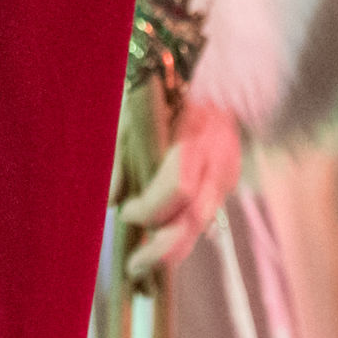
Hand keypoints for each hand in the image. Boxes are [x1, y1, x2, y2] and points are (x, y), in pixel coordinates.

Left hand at [115, 89, 244, 278]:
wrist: (208, 70)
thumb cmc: (159, 86)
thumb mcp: (132, 111)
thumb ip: (120, 153)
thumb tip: (108, 200)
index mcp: (195, 133)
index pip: (179, 188)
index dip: (150, 209)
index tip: (125, 212)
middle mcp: (220, 156)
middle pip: (197, 218)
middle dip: (164, 250)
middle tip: (134, 266)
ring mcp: (229, 169)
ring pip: (205, 222)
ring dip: (173, 247)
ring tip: (142, 260)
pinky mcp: (228, 177)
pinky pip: (207, 212)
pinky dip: (183, 229)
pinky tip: (160, 236)